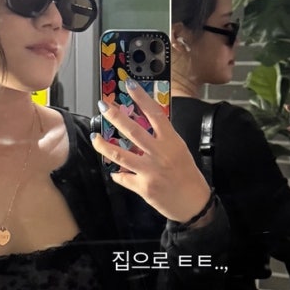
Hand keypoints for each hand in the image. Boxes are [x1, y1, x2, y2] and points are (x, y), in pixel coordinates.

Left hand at [91, 82, 213, 224]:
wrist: (194, 203)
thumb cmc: (188, 175)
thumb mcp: (180, 151)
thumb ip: (163, 139)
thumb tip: (144, 127)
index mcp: (171, 141)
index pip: (155, 114)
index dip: (142, 98)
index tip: (129, 85)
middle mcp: (159, 154)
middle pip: (132, 130)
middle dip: (115, 116)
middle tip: (103, 105)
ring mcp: (150, 171)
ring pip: (120, 154)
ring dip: (104, 145)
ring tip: (95, 137)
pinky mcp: (143, 187)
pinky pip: (123, 177)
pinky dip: (117, 174)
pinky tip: (114, 171)